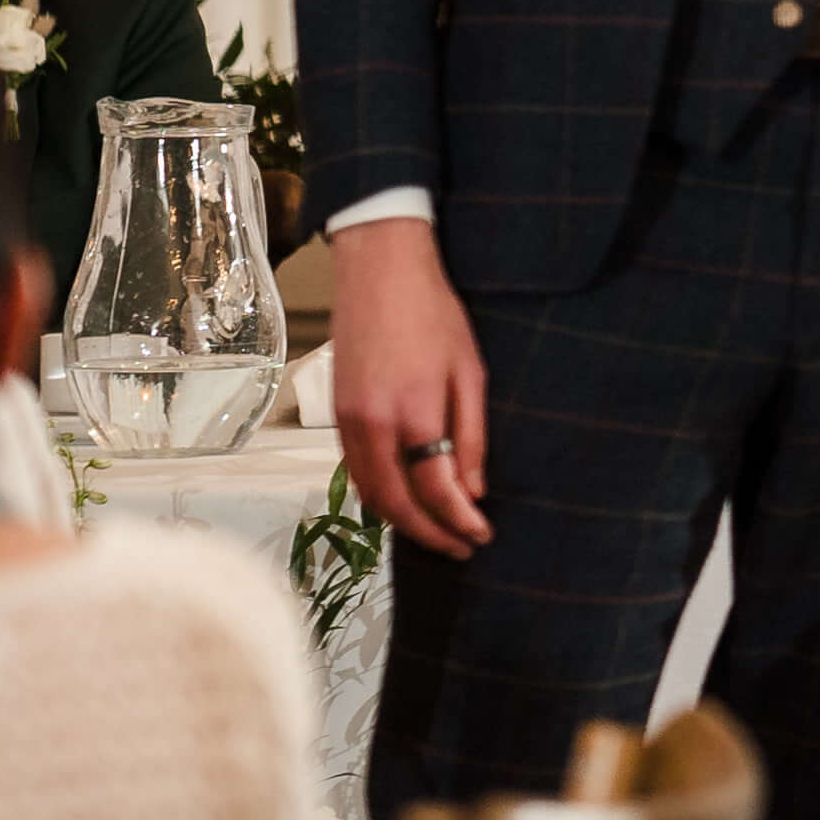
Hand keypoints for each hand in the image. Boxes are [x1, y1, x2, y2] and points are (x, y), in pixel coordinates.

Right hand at [326, 214, 491, 555]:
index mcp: (413, 412)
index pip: (436, 489)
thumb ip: (471, 436)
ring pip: (371, 493)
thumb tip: (473, 491)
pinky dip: (380, 495)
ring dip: (402, 522)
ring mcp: (348, 422)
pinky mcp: (338, 415)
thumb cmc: (434, 315)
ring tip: (436, 532)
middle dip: (430, 534)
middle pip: (397, 504)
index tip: (481, 535)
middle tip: (460, 547)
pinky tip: (405, 500)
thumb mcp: (470, 372)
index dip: (460, 521)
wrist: (381, 272)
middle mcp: (372, 425)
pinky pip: (357, 471)